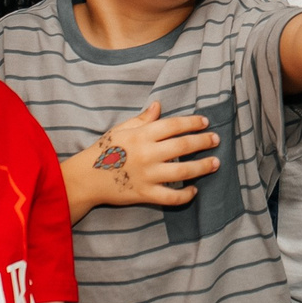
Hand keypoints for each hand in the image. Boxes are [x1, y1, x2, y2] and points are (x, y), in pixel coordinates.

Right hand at [71, 102, 219, 207]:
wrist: (85, 178)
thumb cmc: (103, 151)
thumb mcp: (121, 129)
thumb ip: (142, 119)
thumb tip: (159, 105)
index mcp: (141, 135)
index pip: (173, 125)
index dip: (192, 122)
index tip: (205, 122)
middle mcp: (147, 154)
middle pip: (183, 146)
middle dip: (203, 141)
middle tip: (216, 139)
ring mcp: (147, 175)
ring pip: (182, 171)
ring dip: (202, 166)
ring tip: (215, 162)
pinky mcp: (145, 194)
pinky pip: (170, 197)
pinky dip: (185, 195)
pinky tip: (194, 190)